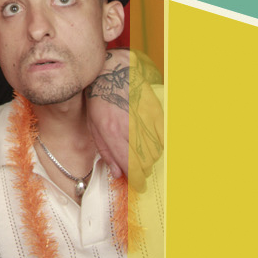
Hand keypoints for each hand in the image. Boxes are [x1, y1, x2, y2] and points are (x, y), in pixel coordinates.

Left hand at [86, 51, 163, 189]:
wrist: (113, 73)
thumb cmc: (100, 100)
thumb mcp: (94, 127)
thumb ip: (106, 152)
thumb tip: (117, 173)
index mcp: (111, 132)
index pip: (129, 165)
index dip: (136, 180)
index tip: (139, 185)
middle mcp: (130, 127)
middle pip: (145, 162)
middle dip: (143, 170)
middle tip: (139, 170)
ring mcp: (145, 119)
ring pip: (156, 152)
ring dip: (150, 158)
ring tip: (142, 153)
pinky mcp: (155, 113)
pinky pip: (163, 137)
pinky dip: (159, 144)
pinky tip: (151, 141)